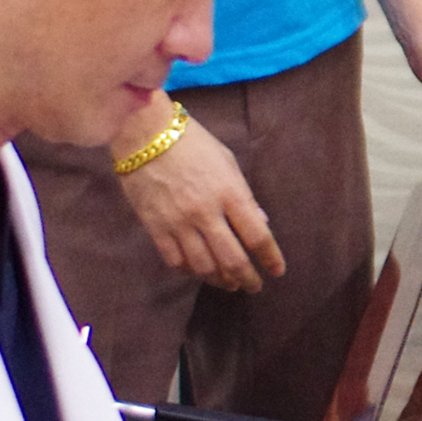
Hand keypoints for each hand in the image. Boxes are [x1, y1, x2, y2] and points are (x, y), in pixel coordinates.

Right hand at [112, 102, 283, 292]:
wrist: (144, 133)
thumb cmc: (192, 142)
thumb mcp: (227, 161)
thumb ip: (244, 196)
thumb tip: (260, 223)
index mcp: (230, 193)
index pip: (257, 236)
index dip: (271, 258)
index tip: (277, 271)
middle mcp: (206, 213)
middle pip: (233, 259)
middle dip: (247, 279)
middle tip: (253, 286)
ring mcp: (179, 222)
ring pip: (204, 266)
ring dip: (220, 280)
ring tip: (228, 283)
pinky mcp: (155, 227)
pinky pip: (175, 260)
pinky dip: (190, 270)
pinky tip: (198, 271)